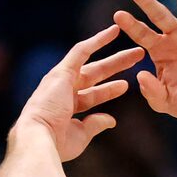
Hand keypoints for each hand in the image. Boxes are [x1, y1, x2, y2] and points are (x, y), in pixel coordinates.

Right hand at [14, 26, 145, 161]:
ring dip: (114, 56)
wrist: (41, 139)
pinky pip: (82, 50)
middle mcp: (63, 90)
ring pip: (93, 63)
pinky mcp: (62, 71)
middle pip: (95, 75)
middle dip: (116, 66)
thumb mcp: (81, 135)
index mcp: (66, 106)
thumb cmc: (57, 143)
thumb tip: (112, 120)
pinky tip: (113, 32)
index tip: (126, 85)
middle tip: (136, 58)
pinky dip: (97, 40)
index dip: (109, 90)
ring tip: (136, 50)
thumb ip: (95, 124)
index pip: (92, 95)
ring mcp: (62, 79)